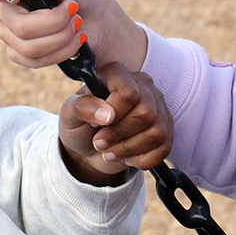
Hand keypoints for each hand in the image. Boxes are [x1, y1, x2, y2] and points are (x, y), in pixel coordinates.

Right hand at [0, 0, 147, 71]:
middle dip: (54, 21)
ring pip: (28, 45)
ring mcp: (9, 33)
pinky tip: (74, 40)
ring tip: (77, 24)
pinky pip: (35, 60)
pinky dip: (62, 51)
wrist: (97, 22)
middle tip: (73, 8)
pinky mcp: (20, 54)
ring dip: (61, 36)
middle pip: (17, 24)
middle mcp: (4, 8)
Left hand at [59, 60, 172, 181]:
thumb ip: (82, 107)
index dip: (114, 114)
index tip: (98, 125)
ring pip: (157, 132)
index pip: (129, 93)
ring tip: (110, 152)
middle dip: (119, 135)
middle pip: (145, 114)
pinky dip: (141, 159)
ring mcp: (158, 107)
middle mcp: (143, 86)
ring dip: (129, 149)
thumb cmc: (80, 125)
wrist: (89, 149)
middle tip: (100, 143)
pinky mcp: (166, 129)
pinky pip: (163, 149)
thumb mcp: (69, 114)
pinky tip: (127, 156)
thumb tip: (107, 114)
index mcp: (118, 74)